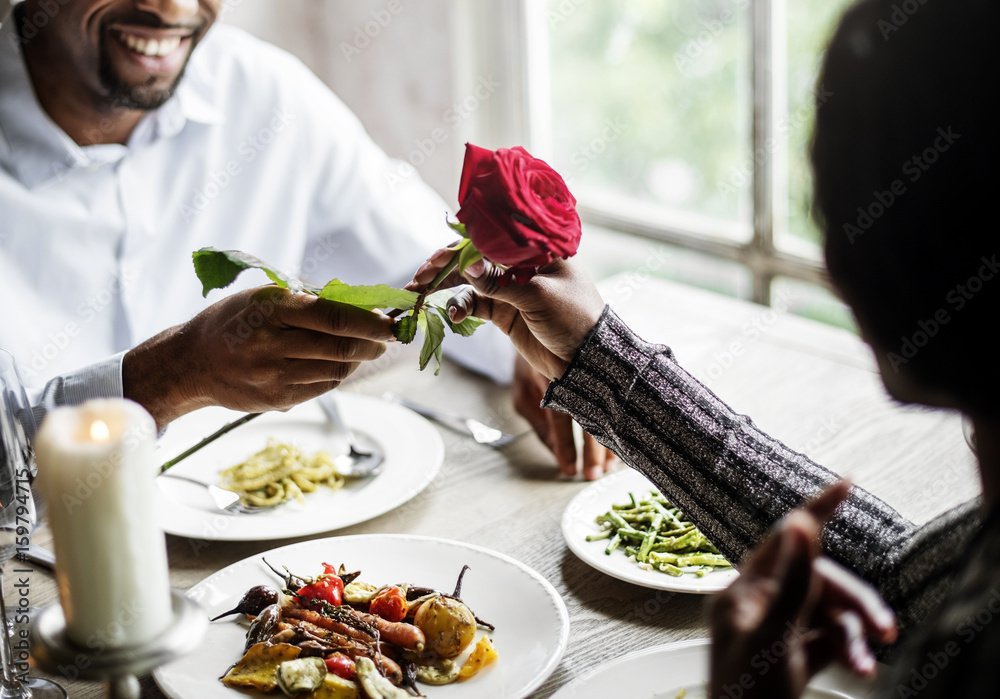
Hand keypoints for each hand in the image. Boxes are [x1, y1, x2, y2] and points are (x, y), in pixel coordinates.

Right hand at [123, 286, 394, 429]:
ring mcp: (273, 376)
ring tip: (363, 349)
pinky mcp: (276, 400)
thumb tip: (360, 303)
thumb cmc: (233, 321)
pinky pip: (323, 388)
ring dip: (357, 360)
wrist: (191, 364)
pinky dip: (339, 375)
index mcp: (271, 310)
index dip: (370, 322)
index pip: (334, 316)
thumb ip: (308, 299)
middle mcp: (272, 345)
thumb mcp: (263, 297)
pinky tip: (340, 364)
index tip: (392, 324)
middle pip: (341, 347)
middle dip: (372, 343)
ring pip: (336, 370)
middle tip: (385, 338)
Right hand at [411, 250, 605, 379]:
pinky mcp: (504, 312)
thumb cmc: (574, 318)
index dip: (460, 245)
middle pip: (475, 259)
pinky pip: (475, 305)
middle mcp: (520, 265)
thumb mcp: (538, 297)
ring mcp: (511, 288)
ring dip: (447, 289)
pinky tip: (451, 315)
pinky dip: (460, 308)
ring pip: (470, 282)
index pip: (491, 239)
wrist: (586, 360)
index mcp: (536, 250)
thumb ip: (501, 282)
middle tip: (419, 278)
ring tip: (422, 297)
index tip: (436, 259)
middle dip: (445, 267)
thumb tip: (468, 266)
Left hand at [513, 355, 614, 478]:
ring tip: (612, 463)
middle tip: (595, 474)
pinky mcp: (601, 364)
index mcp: (550, 376)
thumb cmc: (531, 359)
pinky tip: (624, 436)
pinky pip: (612, 395)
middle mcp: (572, 371)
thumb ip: (538, 421)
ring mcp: (588, 366)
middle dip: (592, 449)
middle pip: (587, 414)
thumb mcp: (523, 390)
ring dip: (608, 438)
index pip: (560, 417)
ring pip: (604, 406)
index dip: (565, 446)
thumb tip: (553, 450)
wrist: (542, 319)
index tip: (570, 469)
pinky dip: (618, 418)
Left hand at [709, 482, 896, 698]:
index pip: (782, 539)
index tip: (846, 485)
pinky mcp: (789, 657)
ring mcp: (772, 633)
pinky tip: (862, 668)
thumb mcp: (772, 636)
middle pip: (815, 581)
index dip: (815, 511)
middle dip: (853, 601)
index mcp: (741, 592)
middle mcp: (754, 607)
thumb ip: (790, 580)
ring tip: (872, 659)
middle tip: (884, 627)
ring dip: (853, 632)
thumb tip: (799, 523)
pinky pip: (826, 639)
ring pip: (825, 612)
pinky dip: (847, 649)